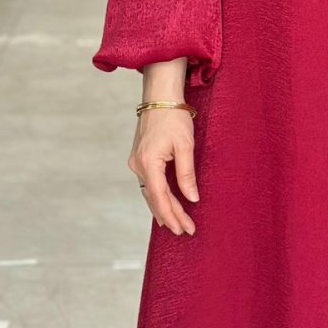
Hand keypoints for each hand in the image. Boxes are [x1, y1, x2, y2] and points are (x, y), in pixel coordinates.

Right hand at [128, 109, 199, 235]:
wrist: (160, 97)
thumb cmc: (174, 117)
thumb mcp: (185, 145)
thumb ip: (187, 174)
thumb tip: (192, 198)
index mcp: (148, 163)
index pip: (161, 198)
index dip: (174, 215)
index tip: (186, 228)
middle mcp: (138, 165)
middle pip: (154, 199)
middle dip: (170, 216)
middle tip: (185, 231)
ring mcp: (136, 162)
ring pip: (149, 192)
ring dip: (162, 208)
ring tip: (174, 225)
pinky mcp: (139, 158)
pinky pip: (148, 183)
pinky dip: (156, 196)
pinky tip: (162, 207)